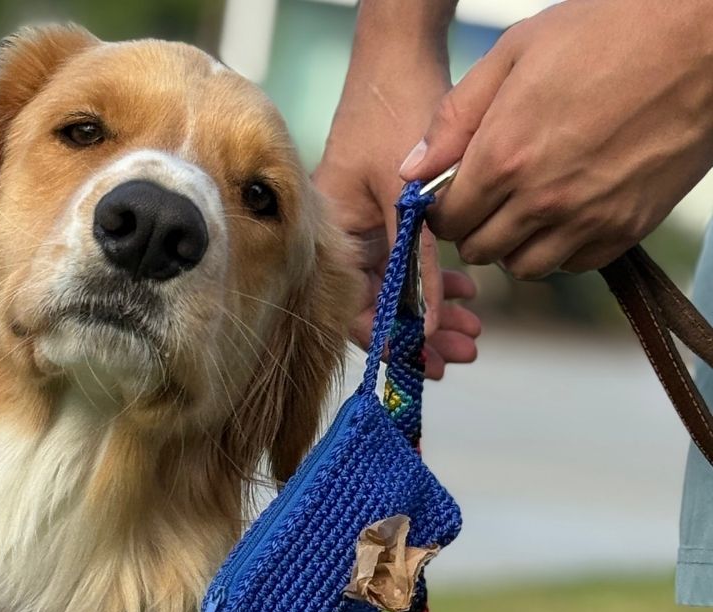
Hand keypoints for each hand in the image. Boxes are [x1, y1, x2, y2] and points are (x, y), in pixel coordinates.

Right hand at [314, 42, 480, 377]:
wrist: (398, 59)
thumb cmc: (392, 115)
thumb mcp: (408, 198)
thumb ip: (418, 265)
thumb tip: (430, 326)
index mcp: (328, 241)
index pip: (352, 311)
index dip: (389, 342)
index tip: (426, 363)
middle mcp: (341, 244)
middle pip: (377, 309)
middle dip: (422, 334)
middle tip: (462, 353)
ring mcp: (363, 234)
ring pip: (397, 292)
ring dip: (435, 312)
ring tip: (473, 332)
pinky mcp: (385, 222)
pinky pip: (407, 266)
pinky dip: (436, 282)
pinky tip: (466, 294)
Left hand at [401, 0, 712, 277]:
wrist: (705, 34)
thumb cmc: (610, 29)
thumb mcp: (515, 53)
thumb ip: (454, 118)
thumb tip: (411, 169)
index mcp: (504, 156)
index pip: (446, 222)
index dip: (443, 211)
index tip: (453, 195)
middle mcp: (541, 199)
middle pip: (479, 251)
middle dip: (474, 229)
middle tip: (489, 199)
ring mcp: (586, 219)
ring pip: (523, 267)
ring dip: (515, 244)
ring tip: (527, 205)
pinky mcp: (625, 229)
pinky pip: (573, 264)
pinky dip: (561, 248)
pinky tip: (567, 210)